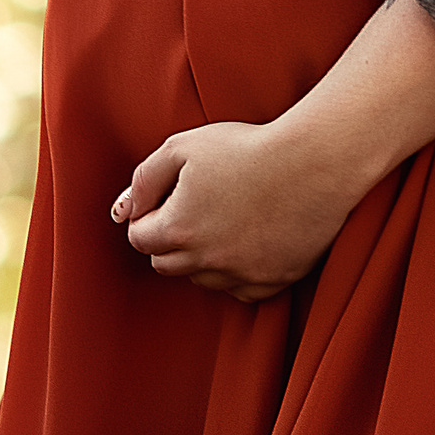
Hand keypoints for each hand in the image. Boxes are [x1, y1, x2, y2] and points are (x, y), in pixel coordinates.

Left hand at [110, 118, 366, 301]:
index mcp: (177, 230)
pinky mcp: (271, 283)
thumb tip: (122, 210)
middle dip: (169, 238)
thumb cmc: (246, 148)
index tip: (169, 194)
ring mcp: (239, 277)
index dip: (148, 213)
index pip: (139, 237)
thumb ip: (144, 178)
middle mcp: (204, 263)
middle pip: (165, 263)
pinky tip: (249, 237)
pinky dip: (236, 269)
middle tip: (195, 204)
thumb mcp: (183, 147)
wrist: (312, 163)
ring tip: (226, 215)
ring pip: (201, 278)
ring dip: (201, 256)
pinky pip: (238, 288)